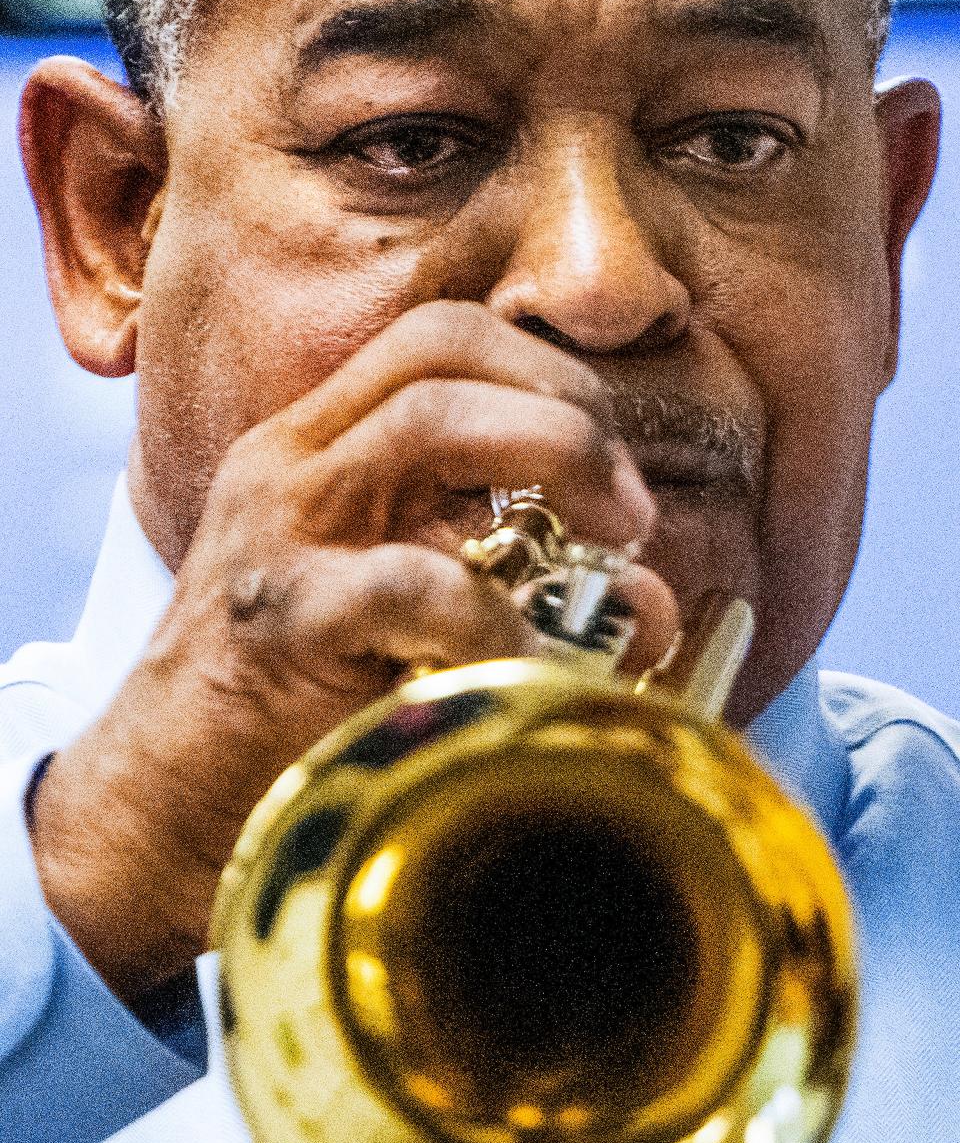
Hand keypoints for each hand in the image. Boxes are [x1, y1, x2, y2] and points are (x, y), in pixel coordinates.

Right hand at [30, 302, 679, 1000]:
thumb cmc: (293, 709)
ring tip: (613, 544)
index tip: (612, 460)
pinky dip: (497, 615)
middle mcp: (292, 466)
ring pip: (428, 421)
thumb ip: (509, 583)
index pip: (439, 340)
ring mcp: (278, 531)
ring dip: (553, 460)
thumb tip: (651, 606)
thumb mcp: (404, 619)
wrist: (161, 802)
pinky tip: (530, 661)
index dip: (545, 373)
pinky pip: (410, 582)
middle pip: (442, 351)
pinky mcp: (281, 617)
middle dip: (567, 408)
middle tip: (629, 506)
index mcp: (317, 449)